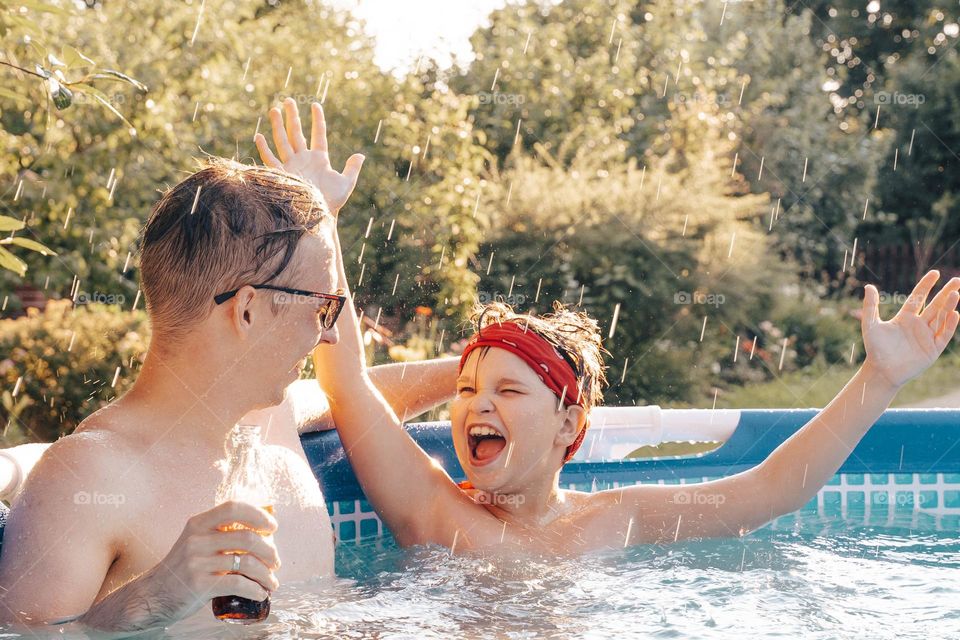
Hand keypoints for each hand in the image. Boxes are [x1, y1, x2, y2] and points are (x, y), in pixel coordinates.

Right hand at [150, 501, 280, 619]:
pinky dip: (256, 590)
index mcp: (198, 524)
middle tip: (275, 562)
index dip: (258, 515)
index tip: (272, 527)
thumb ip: (221, 532)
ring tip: (272, 582)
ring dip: (267, 574)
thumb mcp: (197, 541)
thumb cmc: (185, 567)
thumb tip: (264, 529)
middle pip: (247, 537)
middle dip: (270, 551)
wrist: (153, 595)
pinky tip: (261, 594)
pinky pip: (238, 584)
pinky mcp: (200, 585)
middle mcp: (197, 540)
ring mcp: (197, 563)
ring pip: (247, 563)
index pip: (234, 508)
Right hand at [255, 97, 363, 215]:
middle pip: (296, 133)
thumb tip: (361, 155)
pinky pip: (270, 160)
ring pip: (283, 141)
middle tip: (288, 100)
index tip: (315, 105)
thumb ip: (352, 168)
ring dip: (278, 125)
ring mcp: (292, 165)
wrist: (316, 215)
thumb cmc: (332, 202)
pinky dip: (264, 149)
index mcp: (319, 158)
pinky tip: (259, 136)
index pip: (318, 134)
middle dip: (292, 117)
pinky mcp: (282, 174)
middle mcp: (304, 159)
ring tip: (274, 109)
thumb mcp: (346, 183)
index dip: (318, 120)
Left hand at [861, 270, 959, 387]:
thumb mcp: (870, 325)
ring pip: (941, 318)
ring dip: (948, 306)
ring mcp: (927, 337)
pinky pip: (943, 334)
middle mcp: (918, 325)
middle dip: (946, 293)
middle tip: (956, 280)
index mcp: (905, 318)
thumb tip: (869, 286)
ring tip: (955, 293)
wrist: (881, 371)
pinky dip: (949, 325)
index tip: (936, 273)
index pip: (918, 298)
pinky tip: (954, 313)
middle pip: (935, 305)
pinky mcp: (933, 349)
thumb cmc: (874, 348)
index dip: (926, 285)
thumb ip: (870, 306)